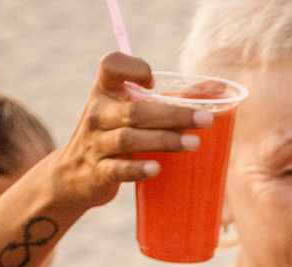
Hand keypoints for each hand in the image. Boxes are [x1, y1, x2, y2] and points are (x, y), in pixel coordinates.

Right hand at [47, 53, 214, 208]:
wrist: (74, 176)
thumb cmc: (114, 136)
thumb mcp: (127, 112)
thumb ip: (164, 101)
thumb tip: (217, 90)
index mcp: (105, 92)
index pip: (110, 65)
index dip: (132, 68)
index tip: (155, 82)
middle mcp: (98, 113)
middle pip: (136, 110)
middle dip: (173, 114)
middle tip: (206, 119)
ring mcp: (95, 143)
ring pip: (129, 138)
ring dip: (164, 140)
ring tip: (194, 143)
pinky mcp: (97, 172)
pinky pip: (117, 169)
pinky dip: (137, 169)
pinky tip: (157, 169)